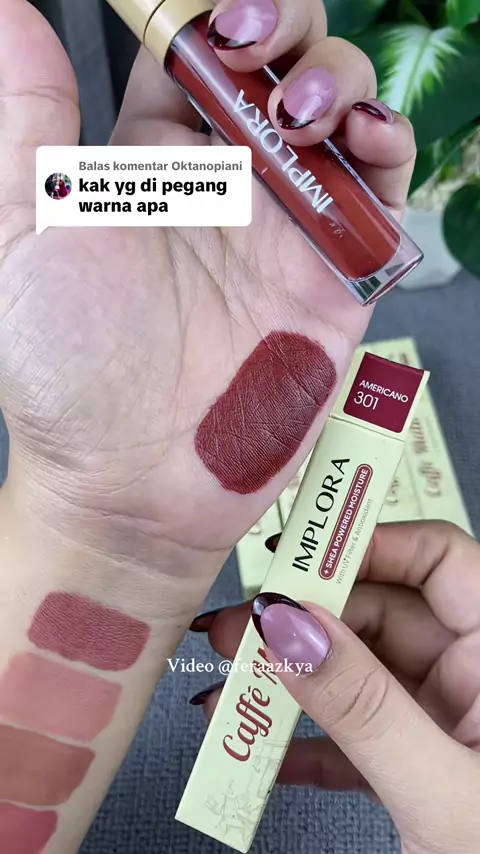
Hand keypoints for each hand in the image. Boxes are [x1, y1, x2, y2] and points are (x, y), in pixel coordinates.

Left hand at [0, 0, 414, 614]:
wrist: (135, 481)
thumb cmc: (69, 371)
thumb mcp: (26, 240)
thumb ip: (25, 127)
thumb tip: (10, 11)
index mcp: (152, 158)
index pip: (192, 47)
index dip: (206, 12)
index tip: (207, 18)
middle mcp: (228, 180)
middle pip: (277, 60)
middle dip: (282, 23)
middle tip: (254, 44)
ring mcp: (289, 224)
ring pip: (338, 108)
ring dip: (335, 78)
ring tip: (300, 113)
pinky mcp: (339, 275)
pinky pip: (384, 193)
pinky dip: (390, 148)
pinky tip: (364, 139)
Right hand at [194, 521, 479, 853]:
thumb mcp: (444, 793)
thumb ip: (364, 707)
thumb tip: (287, 624)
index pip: (438, 560)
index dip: (366, 545)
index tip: (292, 557)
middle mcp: (478, 677)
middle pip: (383, 613)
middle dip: (306, 618)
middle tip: (237, 628)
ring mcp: (448, 724)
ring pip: (360, 673)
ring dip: (293, 679)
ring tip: (228, 682)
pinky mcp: (422, 769)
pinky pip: (358, 735)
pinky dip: (307, 739)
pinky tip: (254, 745)